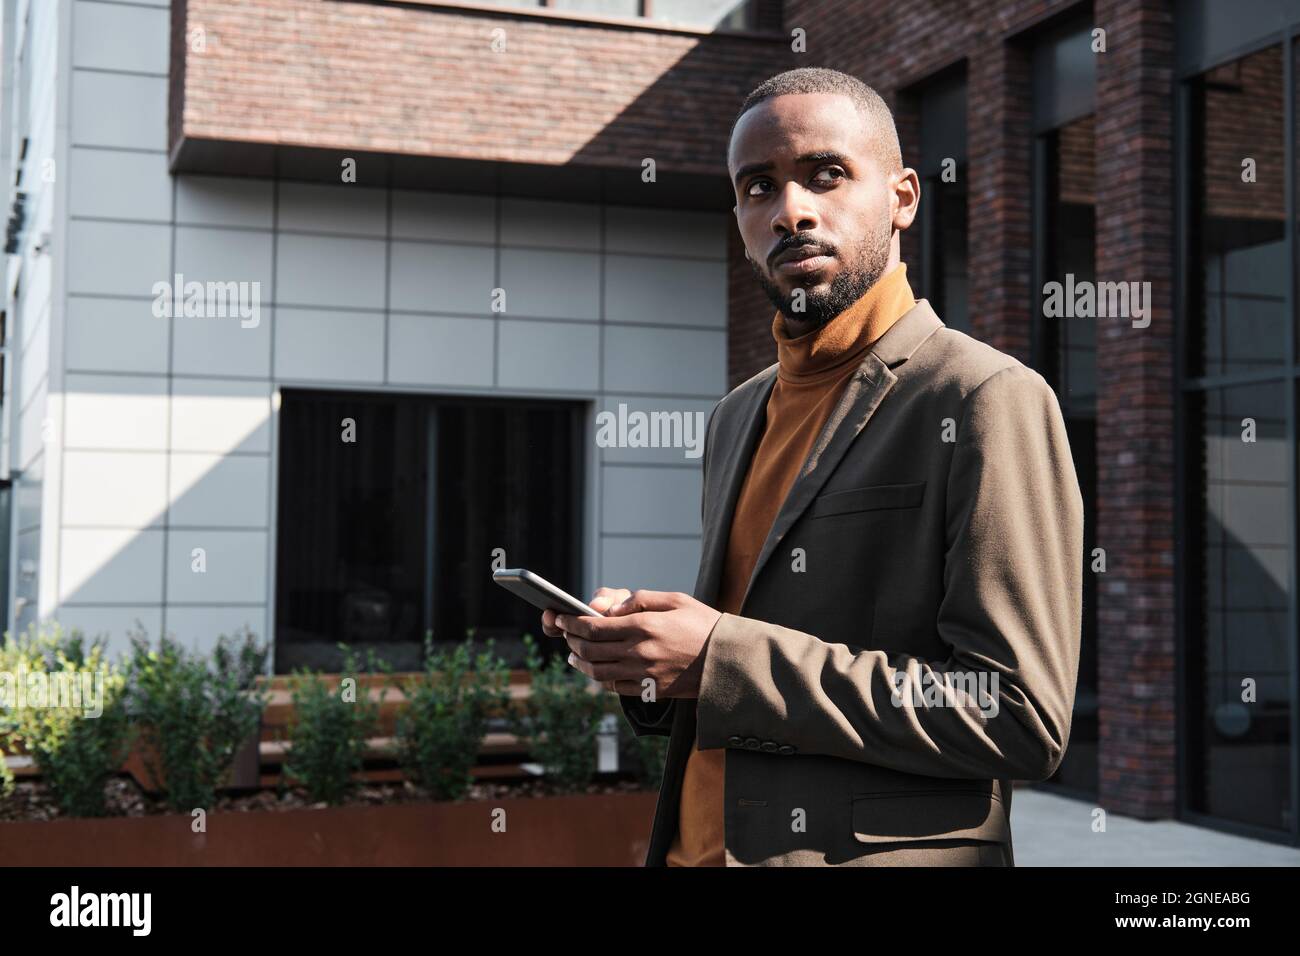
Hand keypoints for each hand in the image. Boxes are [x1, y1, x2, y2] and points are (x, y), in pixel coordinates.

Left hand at [554, 590, 722, 698]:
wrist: (728, 661)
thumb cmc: (703, 625)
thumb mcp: (675, 600)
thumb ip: (639, 599)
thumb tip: (609, 608)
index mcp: (644, 625)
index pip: (593, 626)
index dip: (571, 623)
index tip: (560, 618)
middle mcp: (640, 651)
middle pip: (589, 649)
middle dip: (570, 641)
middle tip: (565, 634)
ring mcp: (643, 674)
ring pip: (597, 671)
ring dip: (580, 663)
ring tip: (574, 656)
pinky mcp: (650, 690)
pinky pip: (614, 687)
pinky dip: (600, 678)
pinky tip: (597, 670)